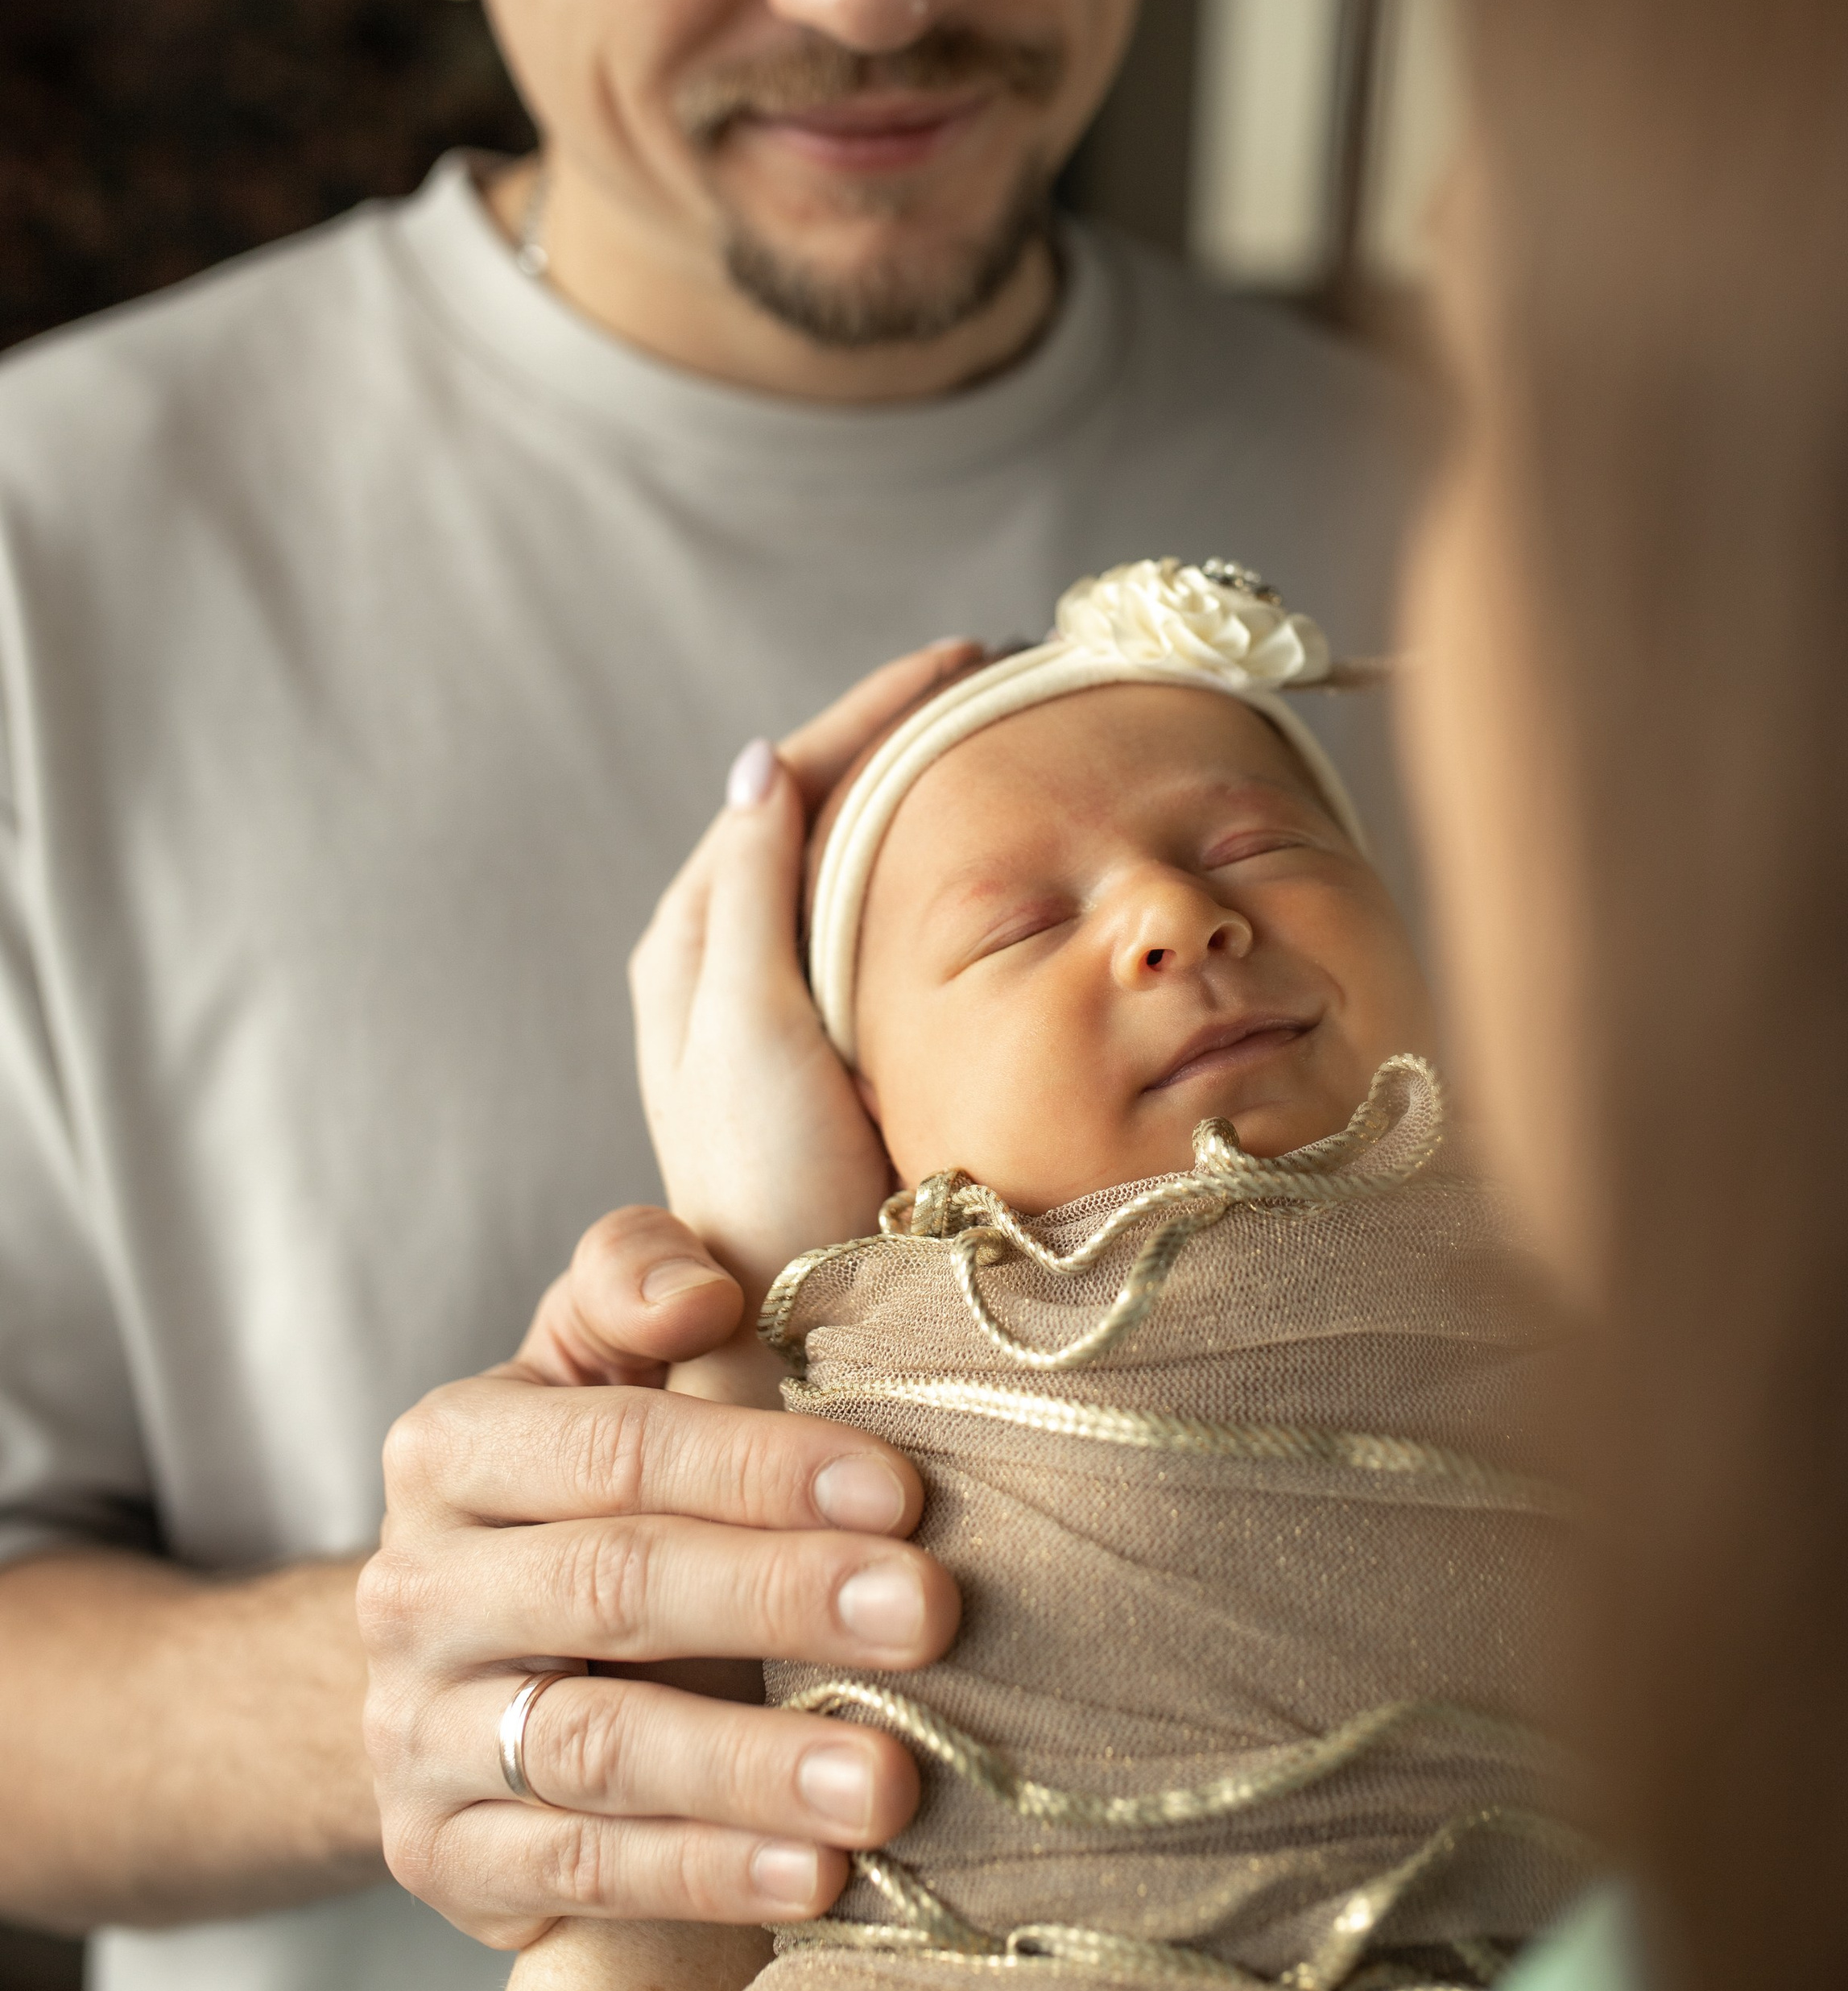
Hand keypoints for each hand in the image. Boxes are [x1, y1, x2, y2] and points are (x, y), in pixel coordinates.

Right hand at [360, 1209, 959, 1949]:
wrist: (451, 1672)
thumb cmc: (573, 1490)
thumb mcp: (583, 1363)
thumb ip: (630, 1280)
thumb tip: (700, 1291)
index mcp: (449, 1448)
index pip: (615, 1447)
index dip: (760, 1465)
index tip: (903, 1490)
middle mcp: (412, 1590)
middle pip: (612, 1587)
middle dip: (782, 1597)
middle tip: (931, 1617)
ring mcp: (418, 1736)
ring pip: (597, 1749)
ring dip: (755, 1769)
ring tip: (891, 1782)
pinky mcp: (445, 1861)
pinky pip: (583, 1872)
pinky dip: (706, 1878)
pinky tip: (817, 1880)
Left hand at [630, 636, 982, 1297]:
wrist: (787, 1330)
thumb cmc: (763, 1185)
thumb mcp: (748, 1027)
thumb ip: (751, 896)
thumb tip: (764, 761)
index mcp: (696, 936)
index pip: (790, 778)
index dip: (877, 710)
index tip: (968, 660)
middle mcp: (728, 958)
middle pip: (821, 807)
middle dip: (908, 737)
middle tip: (1006, 682)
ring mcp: (781, 1006)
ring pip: (851, 864)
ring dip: (922, 800)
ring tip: (1008, 747)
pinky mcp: (830, 1053)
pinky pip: (876, 928)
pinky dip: (931, 877)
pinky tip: (993, 870)